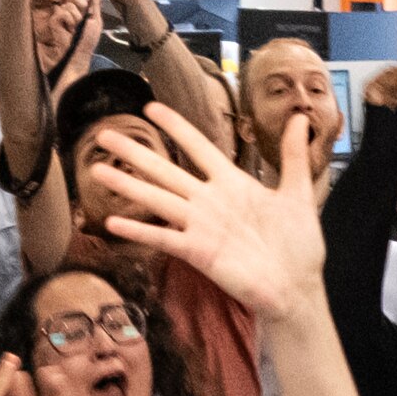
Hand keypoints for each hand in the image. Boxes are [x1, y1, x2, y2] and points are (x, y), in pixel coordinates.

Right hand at [84, 107, 327, 321]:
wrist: (297, 288)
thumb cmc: (299, 244)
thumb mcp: (298, 194)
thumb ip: (293, 156)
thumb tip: (300, 118)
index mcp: (232, 183)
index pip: (198, 147)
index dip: (176, 128)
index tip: (150, 107)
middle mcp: (209, 201)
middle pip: (165, 170)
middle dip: (135, 152)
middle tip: (103, 134)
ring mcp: (200, 226)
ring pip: (157, 199)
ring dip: (127, 185)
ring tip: (97, 170)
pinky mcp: (197, 251)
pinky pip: (162, 238)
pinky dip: (139, 230)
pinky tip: (112, 222)